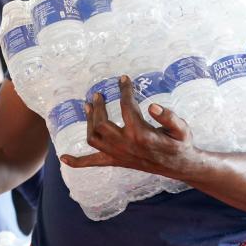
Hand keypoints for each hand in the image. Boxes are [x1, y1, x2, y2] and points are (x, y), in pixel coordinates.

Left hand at [60, 75, 195, 177]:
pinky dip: (77, 162)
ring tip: (87, 107)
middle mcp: (125, 145)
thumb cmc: (180, 144)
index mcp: (141, 134)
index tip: (123, 79)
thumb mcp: (181, 128)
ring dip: (88, 122)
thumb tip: (152, 106)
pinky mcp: (116, 161)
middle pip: (101, 123)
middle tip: (98, 93)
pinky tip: (64, 157)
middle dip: (98, 106)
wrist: (180, 166)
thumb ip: (168, 117)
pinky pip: (93, 163)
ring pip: (94, 138)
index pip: (127, 107)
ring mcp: (118, 155)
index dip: (124, 90)